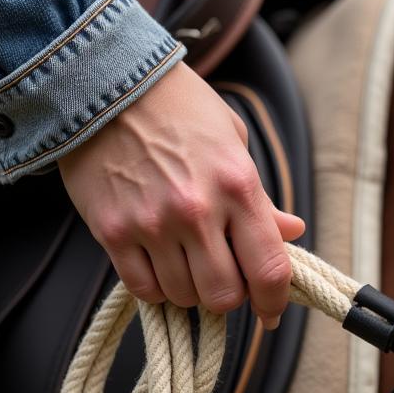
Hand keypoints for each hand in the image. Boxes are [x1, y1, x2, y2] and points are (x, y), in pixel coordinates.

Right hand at [58, 61, 305, 328]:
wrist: (103, 81)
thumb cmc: (176, 106)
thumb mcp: (232, 141)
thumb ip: (260, 197)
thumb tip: (290, 232)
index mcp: (237, 185)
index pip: (268, 268)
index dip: (275, 301)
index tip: (272, 311)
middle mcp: (197, 211)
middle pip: (224, 295)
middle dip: (229, 297)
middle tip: (224, 280)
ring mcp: (152, 225)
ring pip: (183, 296)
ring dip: (190, 291)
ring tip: (187, 264)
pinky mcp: (113, 232)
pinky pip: (143, 288)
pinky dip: (155, 287)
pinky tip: (158, 265)